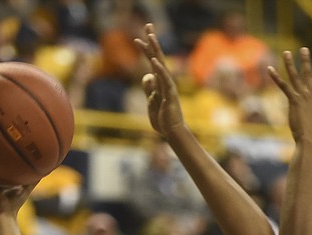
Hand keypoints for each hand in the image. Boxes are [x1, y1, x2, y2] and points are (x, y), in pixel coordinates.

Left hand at [135, 23, 184, 138]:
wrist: (171, 131)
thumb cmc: (162, 118)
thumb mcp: (152, 101)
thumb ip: (149, 88)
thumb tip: (146, 75)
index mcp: (159, 82)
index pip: (152, 61)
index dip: (147, 49)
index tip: (140, 36)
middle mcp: (165, 81)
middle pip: (158, 57)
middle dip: (152, 41)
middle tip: (148, 25)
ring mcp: (168, 86)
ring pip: (161, 64)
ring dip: (155, 50)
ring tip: (150, 36)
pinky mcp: (169, 95)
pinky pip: (164, 80)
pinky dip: (159, 70)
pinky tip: (154, 61)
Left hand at [266, 48, 311, 143]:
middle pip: (308, 74)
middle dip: (305, 61)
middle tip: (303, 49)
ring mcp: (303, 97)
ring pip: (295, 76)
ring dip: (290, 64)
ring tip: (286, 53)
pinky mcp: (294, 101)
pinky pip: (283, 86)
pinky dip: (276, 77)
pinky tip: (269, 69)